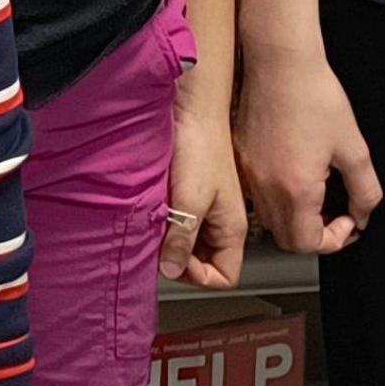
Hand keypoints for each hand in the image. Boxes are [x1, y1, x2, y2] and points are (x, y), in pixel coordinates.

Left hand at [162, 93, 247, 288]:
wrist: (193, 108)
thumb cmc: (200, 147)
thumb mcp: (190, 199)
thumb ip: (182, 237)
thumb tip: (171, 269)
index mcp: (232, 228)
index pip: (225, 275)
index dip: (199, 277)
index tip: (174, 263)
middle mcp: (222, 221)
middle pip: (204, 261)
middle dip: (179, 260)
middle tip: (157, 246)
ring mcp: (207, 207)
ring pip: (189, 241)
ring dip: (170, 240)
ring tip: (153, 228)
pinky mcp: (191, 193)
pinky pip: (179, 220)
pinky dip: (165, 222)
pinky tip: (152, 211)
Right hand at [234, 45, 381, 255]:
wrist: (278, 62)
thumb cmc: (313, 95)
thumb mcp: (355, 147)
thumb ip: (365, 190)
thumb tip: (362, 213)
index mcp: (295, 190)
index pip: (309, 243)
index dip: (335, 239)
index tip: (350, 219)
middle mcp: (264, 188)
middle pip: (286, 238)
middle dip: (314, 234)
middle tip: (334, 213)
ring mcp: (247, 174)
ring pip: (269, 218)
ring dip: (294, 217)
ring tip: (314, 194)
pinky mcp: (238, 158)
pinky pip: (255, 194)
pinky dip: (276, 197)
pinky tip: (292, 174)